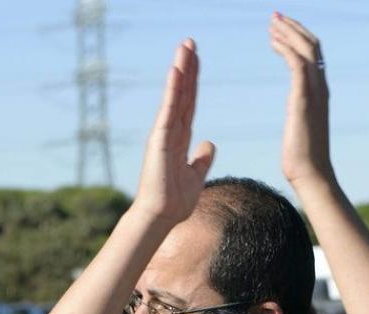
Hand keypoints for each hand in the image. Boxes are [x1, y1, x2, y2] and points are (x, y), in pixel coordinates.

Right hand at [135, 39, 215, 223]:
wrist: (161, 217)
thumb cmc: (175, 201)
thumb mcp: (196, 176)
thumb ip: (202, 159)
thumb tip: (209, 144)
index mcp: (180, 139)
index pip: (189, 104)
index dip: (194, 82)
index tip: (197, 60)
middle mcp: (171, 132)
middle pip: (182, 94)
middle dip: (188, 68)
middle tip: (191, 42)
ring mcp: (164, 134)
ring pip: (175, 97)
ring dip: (181, 71)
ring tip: (185, 47)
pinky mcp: (159, 140)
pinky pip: (168, 111)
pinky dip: (172, 92)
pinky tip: (176, 72)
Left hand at [270, 14, 333, 186]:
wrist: (311, 175)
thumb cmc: (303, 161)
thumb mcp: (302, 131)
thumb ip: (301, 117)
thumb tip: (297, 120)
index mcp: (321, 95)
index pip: (314, 56)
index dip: (299, 38)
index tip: (281, 30)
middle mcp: (321, 89)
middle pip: (312, 46)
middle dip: (294, 28)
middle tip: (275, 17)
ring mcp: (315, 94)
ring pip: (306, 50)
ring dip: (288, 33)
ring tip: (272, 24)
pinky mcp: (303, 100)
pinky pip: (297, 64)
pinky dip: (286, 48)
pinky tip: (273, 42)